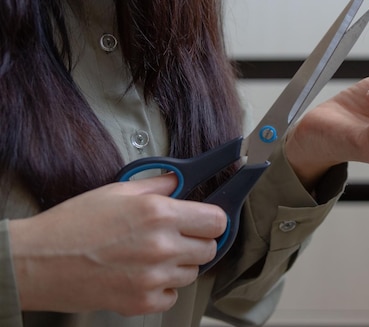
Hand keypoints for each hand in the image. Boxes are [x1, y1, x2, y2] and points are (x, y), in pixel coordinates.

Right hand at [9, 174, 226, 315]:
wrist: (37, 262)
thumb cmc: (72, 224)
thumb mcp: (118, 190)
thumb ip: (158, 184)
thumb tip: (181, 180)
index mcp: (159, 214)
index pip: (217, 220)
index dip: (213, 219)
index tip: (206, 219)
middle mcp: (161, 247)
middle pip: (210, 249)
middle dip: (198, 240)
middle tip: (178, 235)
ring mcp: (153, 279)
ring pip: (192, 273)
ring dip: (180, 264)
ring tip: (152, 255)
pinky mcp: (141, 303)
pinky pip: (172, 296)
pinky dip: (163, 288)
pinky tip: (142, 274)